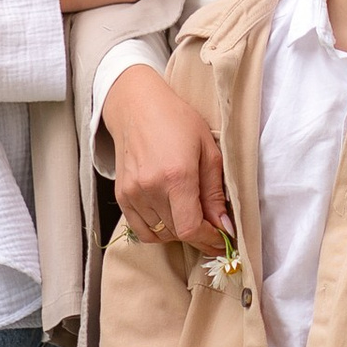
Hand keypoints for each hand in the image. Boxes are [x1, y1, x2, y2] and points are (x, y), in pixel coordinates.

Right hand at [108, 63, 229, 254]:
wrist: (137, 106)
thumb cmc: (178, 121)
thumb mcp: (208, 150)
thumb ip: (215, 193)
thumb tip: (224, 226)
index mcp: (176, 176)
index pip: (190, 228)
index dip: (209, 240)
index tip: (221, 239)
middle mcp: (151, 188)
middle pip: (177, 234)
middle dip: (198, 235)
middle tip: (211, 226)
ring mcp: (132, 193)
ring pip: (160, 235)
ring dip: (178, 232)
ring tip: (190, 215)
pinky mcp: (121, 195)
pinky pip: (141, 230)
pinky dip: (158, 230)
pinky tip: (170, 215)